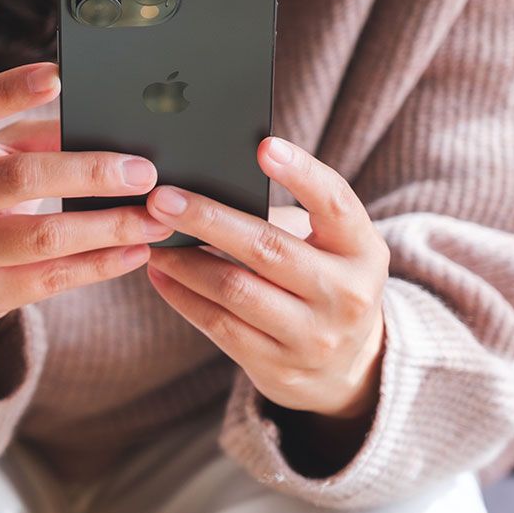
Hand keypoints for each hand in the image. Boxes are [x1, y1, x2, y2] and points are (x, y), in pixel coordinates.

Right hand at [0, 61, 171, 341]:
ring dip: (108, 227)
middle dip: (91, 174)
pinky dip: (100, 264)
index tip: (58, 77)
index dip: (8, 90)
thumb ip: (41, 139)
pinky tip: (136, 251)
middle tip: (144, 173)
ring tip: (155, 220)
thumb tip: (113, 132)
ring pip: (43, 237)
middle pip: (21, 178)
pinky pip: (51, 279)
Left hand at [144, 137, 389, 422]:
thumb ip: (280, 219)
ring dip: (184, 260)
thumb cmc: (320, 280)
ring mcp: (313, 336)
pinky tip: (159, 272)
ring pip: (234, 289)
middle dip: (207, 219)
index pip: (336, 204)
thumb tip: (201, 190)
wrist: (346, 367)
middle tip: (161, 198)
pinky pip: (218, 324)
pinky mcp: (279, 367)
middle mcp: (346, 295)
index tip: (263, 146)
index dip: (302, 173)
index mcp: (363, 251)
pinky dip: (182, 294)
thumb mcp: (326, 248)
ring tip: (151, 235)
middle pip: (267, 248)